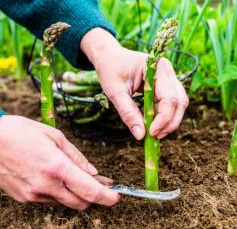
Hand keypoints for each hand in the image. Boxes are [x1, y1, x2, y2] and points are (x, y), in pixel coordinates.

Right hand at [0, 115, 119, 209]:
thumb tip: (93, 172)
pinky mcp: (24, 198)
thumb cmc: (20, 133)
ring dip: (77, 194)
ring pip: (66, 202)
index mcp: (57, 167)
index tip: (117, 197)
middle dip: (95, 197)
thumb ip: (76, 157)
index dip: (107, 197)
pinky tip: (58, 178)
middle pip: (81, 203)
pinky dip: (60, 192)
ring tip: (79, 179)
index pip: (90, 190)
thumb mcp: (54, 136)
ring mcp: (34, 195)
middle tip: (101, 185)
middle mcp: (46, 186)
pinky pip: (50, 200)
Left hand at [81, 28, 188, 139]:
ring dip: (170, 120)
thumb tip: (141, 136)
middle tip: (154, 136)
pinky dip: (165, 115)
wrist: (110, 57)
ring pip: (179, 103)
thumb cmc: (111, 70)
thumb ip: (128, 113)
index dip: (163, 118)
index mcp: (156, 68)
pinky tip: (153, 124)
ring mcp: (169, 77)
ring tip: (154, 132)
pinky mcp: (166, 85)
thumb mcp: (115, 92)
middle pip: (180, 101)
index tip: (151, 133)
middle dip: (170, 122)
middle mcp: (167, 71)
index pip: (169, 98)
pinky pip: (172, 103)